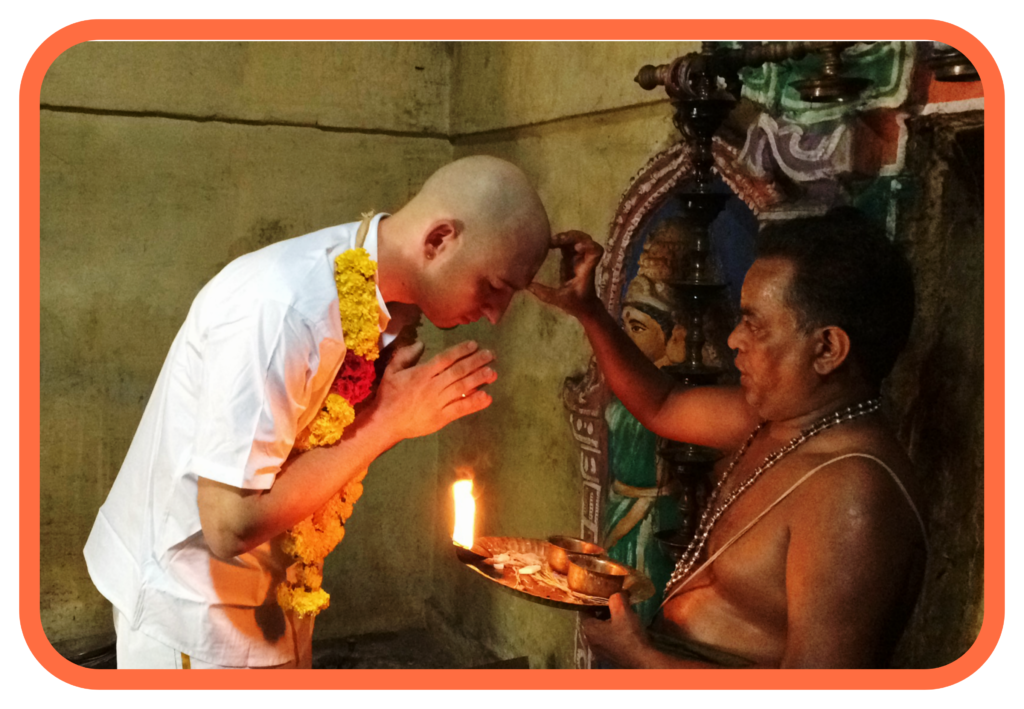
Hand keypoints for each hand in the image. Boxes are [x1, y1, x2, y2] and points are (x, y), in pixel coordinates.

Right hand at [369, 340, 495, 441]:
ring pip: (462, 388)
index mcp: (422, 373)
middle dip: (476, 362)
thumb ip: (406, 355)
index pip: (446, 358)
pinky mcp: (441, 417)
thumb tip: (421, 344)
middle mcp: (433, 386)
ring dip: (479, 379)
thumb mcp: (392, 371)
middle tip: (490, 355)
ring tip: (493, 373)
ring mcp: (438, 402)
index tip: (474, 345)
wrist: (386, 422)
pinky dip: (474, 403)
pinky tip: (487, 397)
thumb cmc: (389, 395)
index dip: (461, 350)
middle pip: (458, 371)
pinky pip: (460, 409)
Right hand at [528, 230, 604, 318]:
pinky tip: (551, 243)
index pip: (596, 253)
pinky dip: (562, 240)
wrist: (586, 307)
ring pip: (579, 239)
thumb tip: (526, 285)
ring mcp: (580, 258)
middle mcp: (585, 261)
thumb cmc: (576, 304)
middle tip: (556, 240)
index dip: (589, 246)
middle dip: (572, 236)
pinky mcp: (574, 259)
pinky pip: (570, 244)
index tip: (577, 246)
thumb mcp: (559, 300)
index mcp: (586, 270)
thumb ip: (543, 293)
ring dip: (567, 236)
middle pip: (586, 240)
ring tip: (552, 240)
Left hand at [581, 593, 652, 667]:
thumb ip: (616, 598)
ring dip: (610, 622)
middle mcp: (590, 641)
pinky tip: (626, 629)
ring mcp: (599, 651)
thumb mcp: (622, 611)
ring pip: (601, 630)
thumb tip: (616, 592)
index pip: (586, 609)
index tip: (605, 595)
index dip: (595, 600)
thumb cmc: (629, 635)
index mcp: (588, 629)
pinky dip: (614, 633)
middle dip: (603, 611)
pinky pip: (607, 640)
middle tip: (615, 604)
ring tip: (622, 615)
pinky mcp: (608, 657)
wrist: (641, 660)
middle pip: (593, 620)